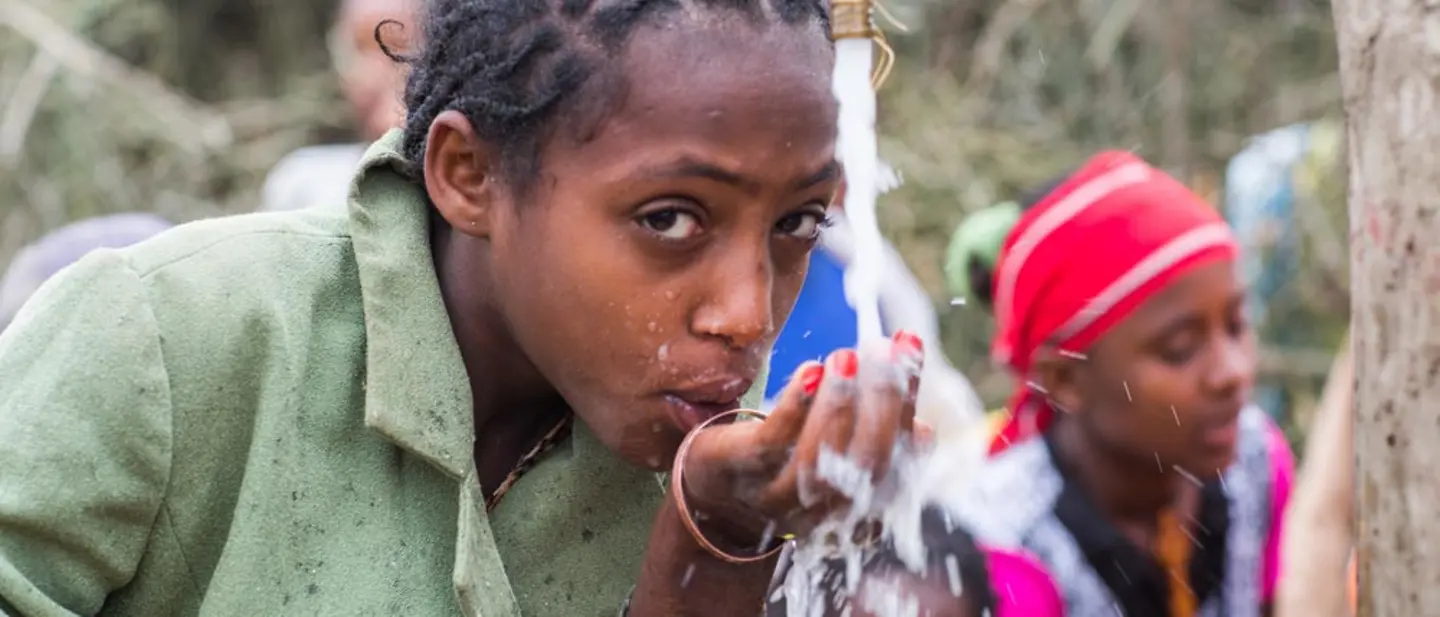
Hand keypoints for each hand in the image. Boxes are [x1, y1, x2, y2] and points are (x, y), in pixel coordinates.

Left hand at [679, 330, 926, 550]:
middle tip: (882, 351)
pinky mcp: (740, 474)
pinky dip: (795, 407)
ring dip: (838, 405)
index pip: (896, 454)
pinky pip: (771, 444)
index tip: (910, 345)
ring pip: (820, 459)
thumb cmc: (783, 462)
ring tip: (845, 358)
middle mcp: (823, 506)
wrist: (710, 497)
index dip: (908, 400)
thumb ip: (872, 440)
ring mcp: (779, 495)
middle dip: (882, 404)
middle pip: (866, 465)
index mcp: (854, 499)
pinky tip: (810, 370)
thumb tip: (925, 430)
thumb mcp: (833, 455)